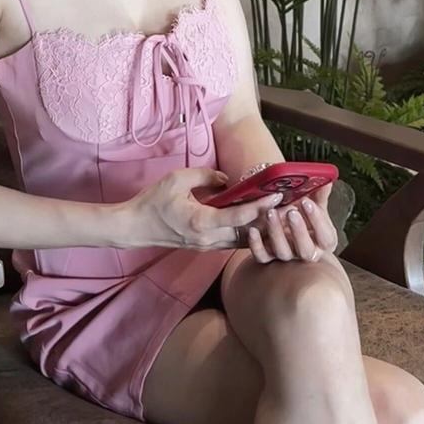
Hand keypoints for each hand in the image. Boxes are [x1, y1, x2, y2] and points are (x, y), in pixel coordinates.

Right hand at [129, 167, 283, 250]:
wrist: (135, 228)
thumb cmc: (153, 202)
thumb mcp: (177, 179)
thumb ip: (205, 176)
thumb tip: (227, 179)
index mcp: (201, 222)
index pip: (240, 217)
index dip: (261, 207)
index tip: (277, 195)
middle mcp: (208, 239)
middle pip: (248, 233)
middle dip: (269, 220)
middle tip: (288, 207)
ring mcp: (208, 247)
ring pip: (243, 242)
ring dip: (261, 229)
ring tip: (279, 216)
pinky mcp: (206, 247)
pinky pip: (234, 243)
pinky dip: (249, 233)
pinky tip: (259, 223)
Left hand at [244, 187, 337, 263]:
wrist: (288, 230)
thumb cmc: (304, 217)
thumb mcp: (314, 207)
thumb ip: (320, 196)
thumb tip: (327, 181)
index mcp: (323, 242)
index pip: (326, 238)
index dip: (317, 221)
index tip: (306, 201)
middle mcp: (306, 252)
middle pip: (306, 250)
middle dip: (298, 231)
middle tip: (290, 211)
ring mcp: (287, 256)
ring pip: (283, 252)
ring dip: (276, 233)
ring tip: (271, 212)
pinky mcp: (269, 258)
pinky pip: (262, 256)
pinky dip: (257, 244)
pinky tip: (253, 230)